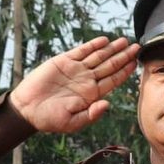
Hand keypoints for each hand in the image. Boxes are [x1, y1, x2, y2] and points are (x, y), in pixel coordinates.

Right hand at [9, 36, 137, 133]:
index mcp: (91, 94)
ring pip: (98, 56)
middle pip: (109, 66)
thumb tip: (108, 104)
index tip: (135, 62)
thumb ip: (91, 114)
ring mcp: (76, 69)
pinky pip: (81, 51)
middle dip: (123, 56)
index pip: (113, 80)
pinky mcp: (63, 61)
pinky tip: (104, 40)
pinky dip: (93, 45)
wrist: (27, 109)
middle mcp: (86, 80)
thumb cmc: (49, 119)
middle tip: (136, 46)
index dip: (125, 71)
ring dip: (112, 49)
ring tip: (124, 41)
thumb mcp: (72, 122)